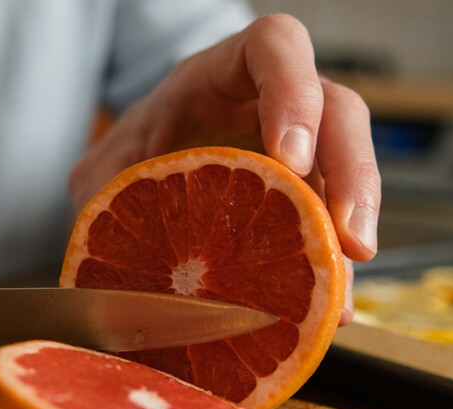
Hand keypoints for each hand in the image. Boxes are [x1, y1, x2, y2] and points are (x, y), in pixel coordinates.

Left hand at [70, 14, 379, 323]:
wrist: (136, 182)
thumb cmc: (129, 158)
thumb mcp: (101, 171)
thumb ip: (103, 196)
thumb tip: (108, 251)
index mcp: (219, 77)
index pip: (272, 47)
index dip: (292, 92)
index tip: (292, 158)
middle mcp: (273, 108)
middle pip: (338, 111)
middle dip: (351, 174)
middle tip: (347, 239)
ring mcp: (302, 153)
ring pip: (350, 175)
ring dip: (351, 235)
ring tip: (340, 299)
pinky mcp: (308, 202)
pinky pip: (333, 231)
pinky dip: (331, 277)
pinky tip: (327, 316)